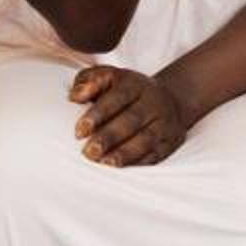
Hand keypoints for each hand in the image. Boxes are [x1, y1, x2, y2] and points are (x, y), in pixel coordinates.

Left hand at [68, 65, 189, 166]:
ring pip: (146, 139)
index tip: (80, 131)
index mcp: (135, 84)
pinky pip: (156, 154)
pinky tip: (121, 169)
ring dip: (124, 153)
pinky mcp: (170, 142)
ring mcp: (164, 123)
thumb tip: (75, 97)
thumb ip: (88, 81)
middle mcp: (153, 102)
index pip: (117, 98)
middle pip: (131, 120)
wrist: (169, 99)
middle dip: (109, 137)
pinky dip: (139, 163)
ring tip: (105, 163)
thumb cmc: (126, 91)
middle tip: (90, 152)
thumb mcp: (107, 77)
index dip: (98, 114)